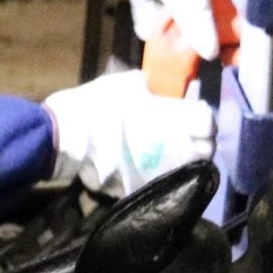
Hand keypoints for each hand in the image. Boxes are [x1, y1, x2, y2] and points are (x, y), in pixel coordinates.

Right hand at [41, 71, 216, 196]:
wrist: (64, 138)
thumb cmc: (96, 105)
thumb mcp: (127, 83)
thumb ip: (152, 86)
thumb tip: (159, 88)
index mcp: (174, 119)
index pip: (209, 122)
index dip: (203, 118)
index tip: (194, 115)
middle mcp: (174, 149)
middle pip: (205, 151)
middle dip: (199, 143)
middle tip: (185, 135)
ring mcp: (158, 173)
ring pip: (187, 171)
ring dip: (183, 161)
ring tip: (168, 152)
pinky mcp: (141, 188)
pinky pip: (161, 184)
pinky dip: (160, 176)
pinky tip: (147, 166)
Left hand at [71, 0, 228, 60]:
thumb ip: (198, 19)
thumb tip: (211, 51)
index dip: (227, 13)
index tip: (226, 38)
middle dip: (195, 23)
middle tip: (196, 49)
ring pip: (172, 0)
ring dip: (169, 22)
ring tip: (171, 48)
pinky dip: (148, 14)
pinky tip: (147, 33)